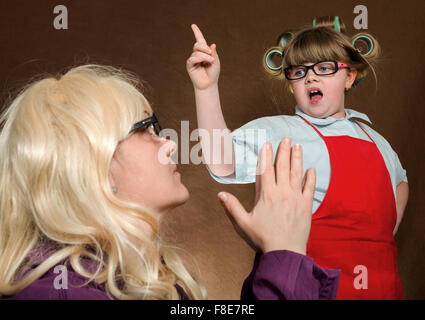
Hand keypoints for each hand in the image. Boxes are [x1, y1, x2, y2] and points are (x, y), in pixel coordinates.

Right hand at [186, 24, 219, 89]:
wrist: (209, 84)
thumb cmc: (213, 73)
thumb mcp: (216, 61)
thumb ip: (213, 53)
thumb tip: (212, 44)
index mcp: (204, 52)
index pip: (200, 40)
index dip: (197, 33)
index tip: (193, 25)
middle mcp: (197, 54)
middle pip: (198, 44)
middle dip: (204, 47)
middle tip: (210, 53)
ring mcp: (193, 59)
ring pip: (196, 52)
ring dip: (204, 55)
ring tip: (211, 60)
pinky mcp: (190, 65)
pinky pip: (192, 59)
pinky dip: (197, 58)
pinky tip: (201, 60)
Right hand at [218, 138, 315, 254]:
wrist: (285, 252)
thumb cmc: (263, 238)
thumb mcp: (243, 223)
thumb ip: (232, 207)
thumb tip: (220, 194)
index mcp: (266, 195)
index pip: (266, 170)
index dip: (266, 156)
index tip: (267, 144)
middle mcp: (282, 192)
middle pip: (283, 167)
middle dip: (284, 151)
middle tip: (286, 138)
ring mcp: (295, 198)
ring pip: (296, 173)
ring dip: (297, 159)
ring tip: (297, 146)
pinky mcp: (306, 206)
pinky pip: (309, 188)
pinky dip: (311, 178)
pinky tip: (311, 169)